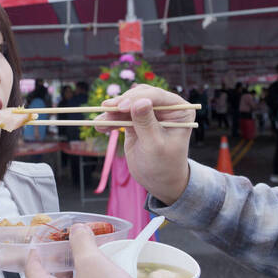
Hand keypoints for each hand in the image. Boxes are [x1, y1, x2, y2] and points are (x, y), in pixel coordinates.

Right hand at [96, 84, 192, 204]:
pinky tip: (100, 126)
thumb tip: (140, 101)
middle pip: (140, 96)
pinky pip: (121, 115)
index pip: (157, 96)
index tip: (120, 107)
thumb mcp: (155, 145)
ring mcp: (150, 113)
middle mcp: (166, 108)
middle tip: (106, 109)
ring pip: (128, 104)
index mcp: (179, 111)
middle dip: (122, 103)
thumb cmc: (163, 165)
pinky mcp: (136, 121)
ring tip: (99, 122)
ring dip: (112, 112)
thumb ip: (146, 123)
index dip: (137, 98)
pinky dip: (110, 119)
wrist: (158, 182)